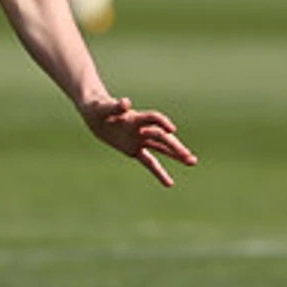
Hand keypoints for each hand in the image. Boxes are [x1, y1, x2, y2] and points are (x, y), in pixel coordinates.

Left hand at [78, 95, 196, 186]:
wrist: (95, 115)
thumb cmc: (99, 108)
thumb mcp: (104, 107)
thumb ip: (115, 106)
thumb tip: (126, 102)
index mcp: (135, 117)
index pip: (153, 119)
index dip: (163, 123)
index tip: (171, 130)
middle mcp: (141, 129)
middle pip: (161, 137)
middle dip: (174, 146)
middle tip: (188, 156)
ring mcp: (139, 139)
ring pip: (161, 148)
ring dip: (176, 155)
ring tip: (192, 162)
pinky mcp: (134, 150)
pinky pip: (149, 162)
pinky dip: (158, 172)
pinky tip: (169, 183)